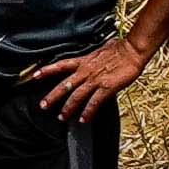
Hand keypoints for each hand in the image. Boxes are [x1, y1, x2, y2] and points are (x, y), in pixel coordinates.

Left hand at [28, 36, 148, 121]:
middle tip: (43, 106)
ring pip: (76, 96)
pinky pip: (94, 102)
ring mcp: (95, 80)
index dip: (47, 70)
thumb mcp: (100, 50)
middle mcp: (85, 71)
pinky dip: (87, 112)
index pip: (61, 65)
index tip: (34, 76)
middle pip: (64, 85)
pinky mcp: (106, 87)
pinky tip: (83, 119)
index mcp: (83, 61)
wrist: (133, 50)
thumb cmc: (120, 48)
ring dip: (67, 108)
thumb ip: (92, 57)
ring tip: (61, 117)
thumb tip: (92, 57)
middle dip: (52, 97)